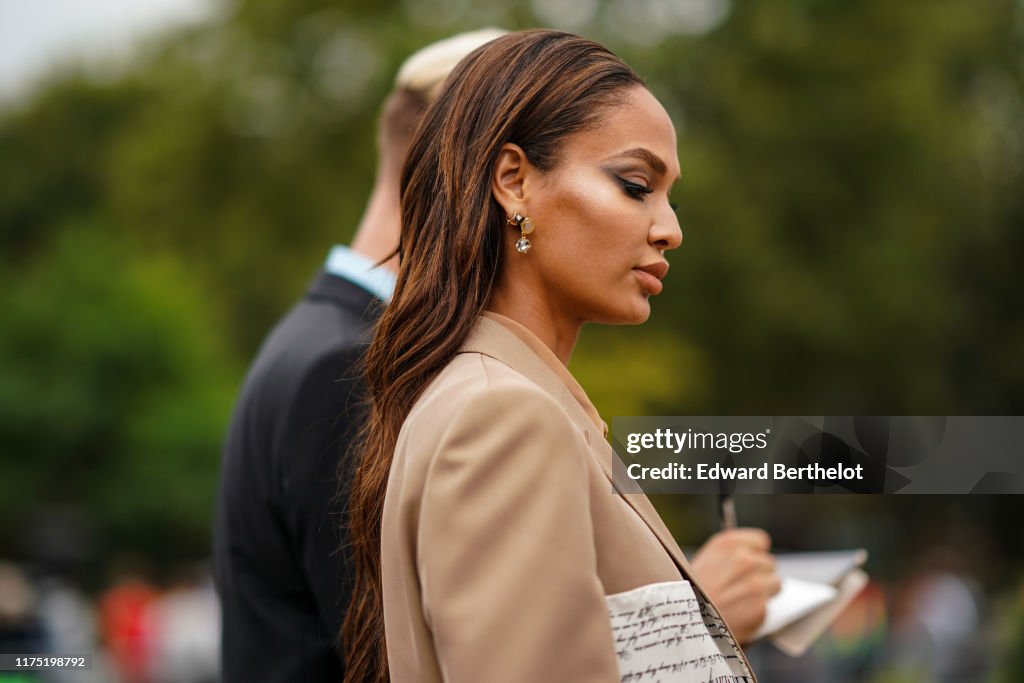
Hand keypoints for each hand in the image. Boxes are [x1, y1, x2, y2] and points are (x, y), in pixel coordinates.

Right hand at [689, 528, 781, 643]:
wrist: (681, 622)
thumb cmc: (689, 593)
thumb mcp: (704, 561)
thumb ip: (729, 556)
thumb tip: (753, 557)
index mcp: (728, 544)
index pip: (761, 541)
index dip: (755, 554)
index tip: (748, 564)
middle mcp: (744, 559)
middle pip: (769, 564)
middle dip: (760, 575)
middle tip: (740, 588)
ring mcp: (755, 584)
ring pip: (776, 584)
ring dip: (764, 593)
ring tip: (741, 602)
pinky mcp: (760, 608)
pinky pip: (767, 608)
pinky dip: (757, 614)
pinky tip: (738, 616)